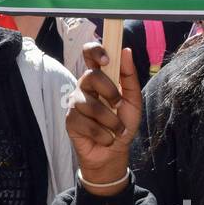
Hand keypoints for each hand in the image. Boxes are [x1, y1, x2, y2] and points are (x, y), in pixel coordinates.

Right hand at [66, 42, 141, 192]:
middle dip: (110, 92)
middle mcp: (84, 86)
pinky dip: (102, 134)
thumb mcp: (133, 101)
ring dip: (110, 121)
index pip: (89, 53)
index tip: (107, 59)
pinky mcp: (70, 120)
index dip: (95, 51)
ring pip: (90, 104)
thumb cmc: (122, 125)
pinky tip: (105, 138)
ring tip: (116, 130)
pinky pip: (86, 123)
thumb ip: (129, 77)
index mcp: (99, 78)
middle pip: (90, 76)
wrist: (114, 153)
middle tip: (118, 106)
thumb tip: (126, 51)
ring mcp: (74, 103)